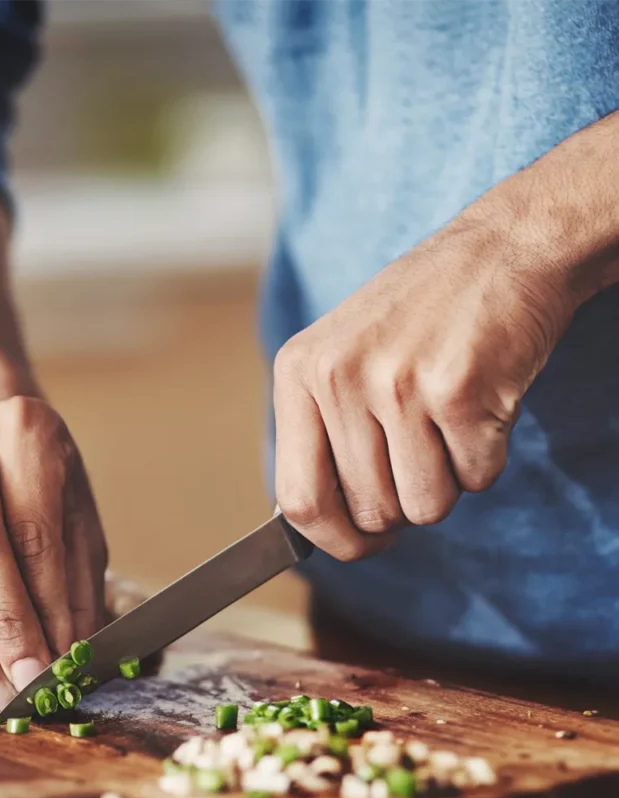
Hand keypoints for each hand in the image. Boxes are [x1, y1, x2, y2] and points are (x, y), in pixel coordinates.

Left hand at [273, 201, 573, 557]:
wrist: (504, 248)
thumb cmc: (421, 315)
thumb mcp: (344, 356)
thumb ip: (323, 433)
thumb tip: (316, 528)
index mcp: (299, 371)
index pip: (298, 500)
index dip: (335, 540)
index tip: (361, 544)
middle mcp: (339, 377)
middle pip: (373, 512)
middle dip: (407, 501)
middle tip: (425, 449)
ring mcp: (398, 384)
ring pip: (426, 507)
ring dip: (449, 480)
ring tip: (450, 419)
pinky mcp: (460, 390)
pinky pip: (476, 478)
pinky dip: (488, 456)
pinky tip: (482, 402)